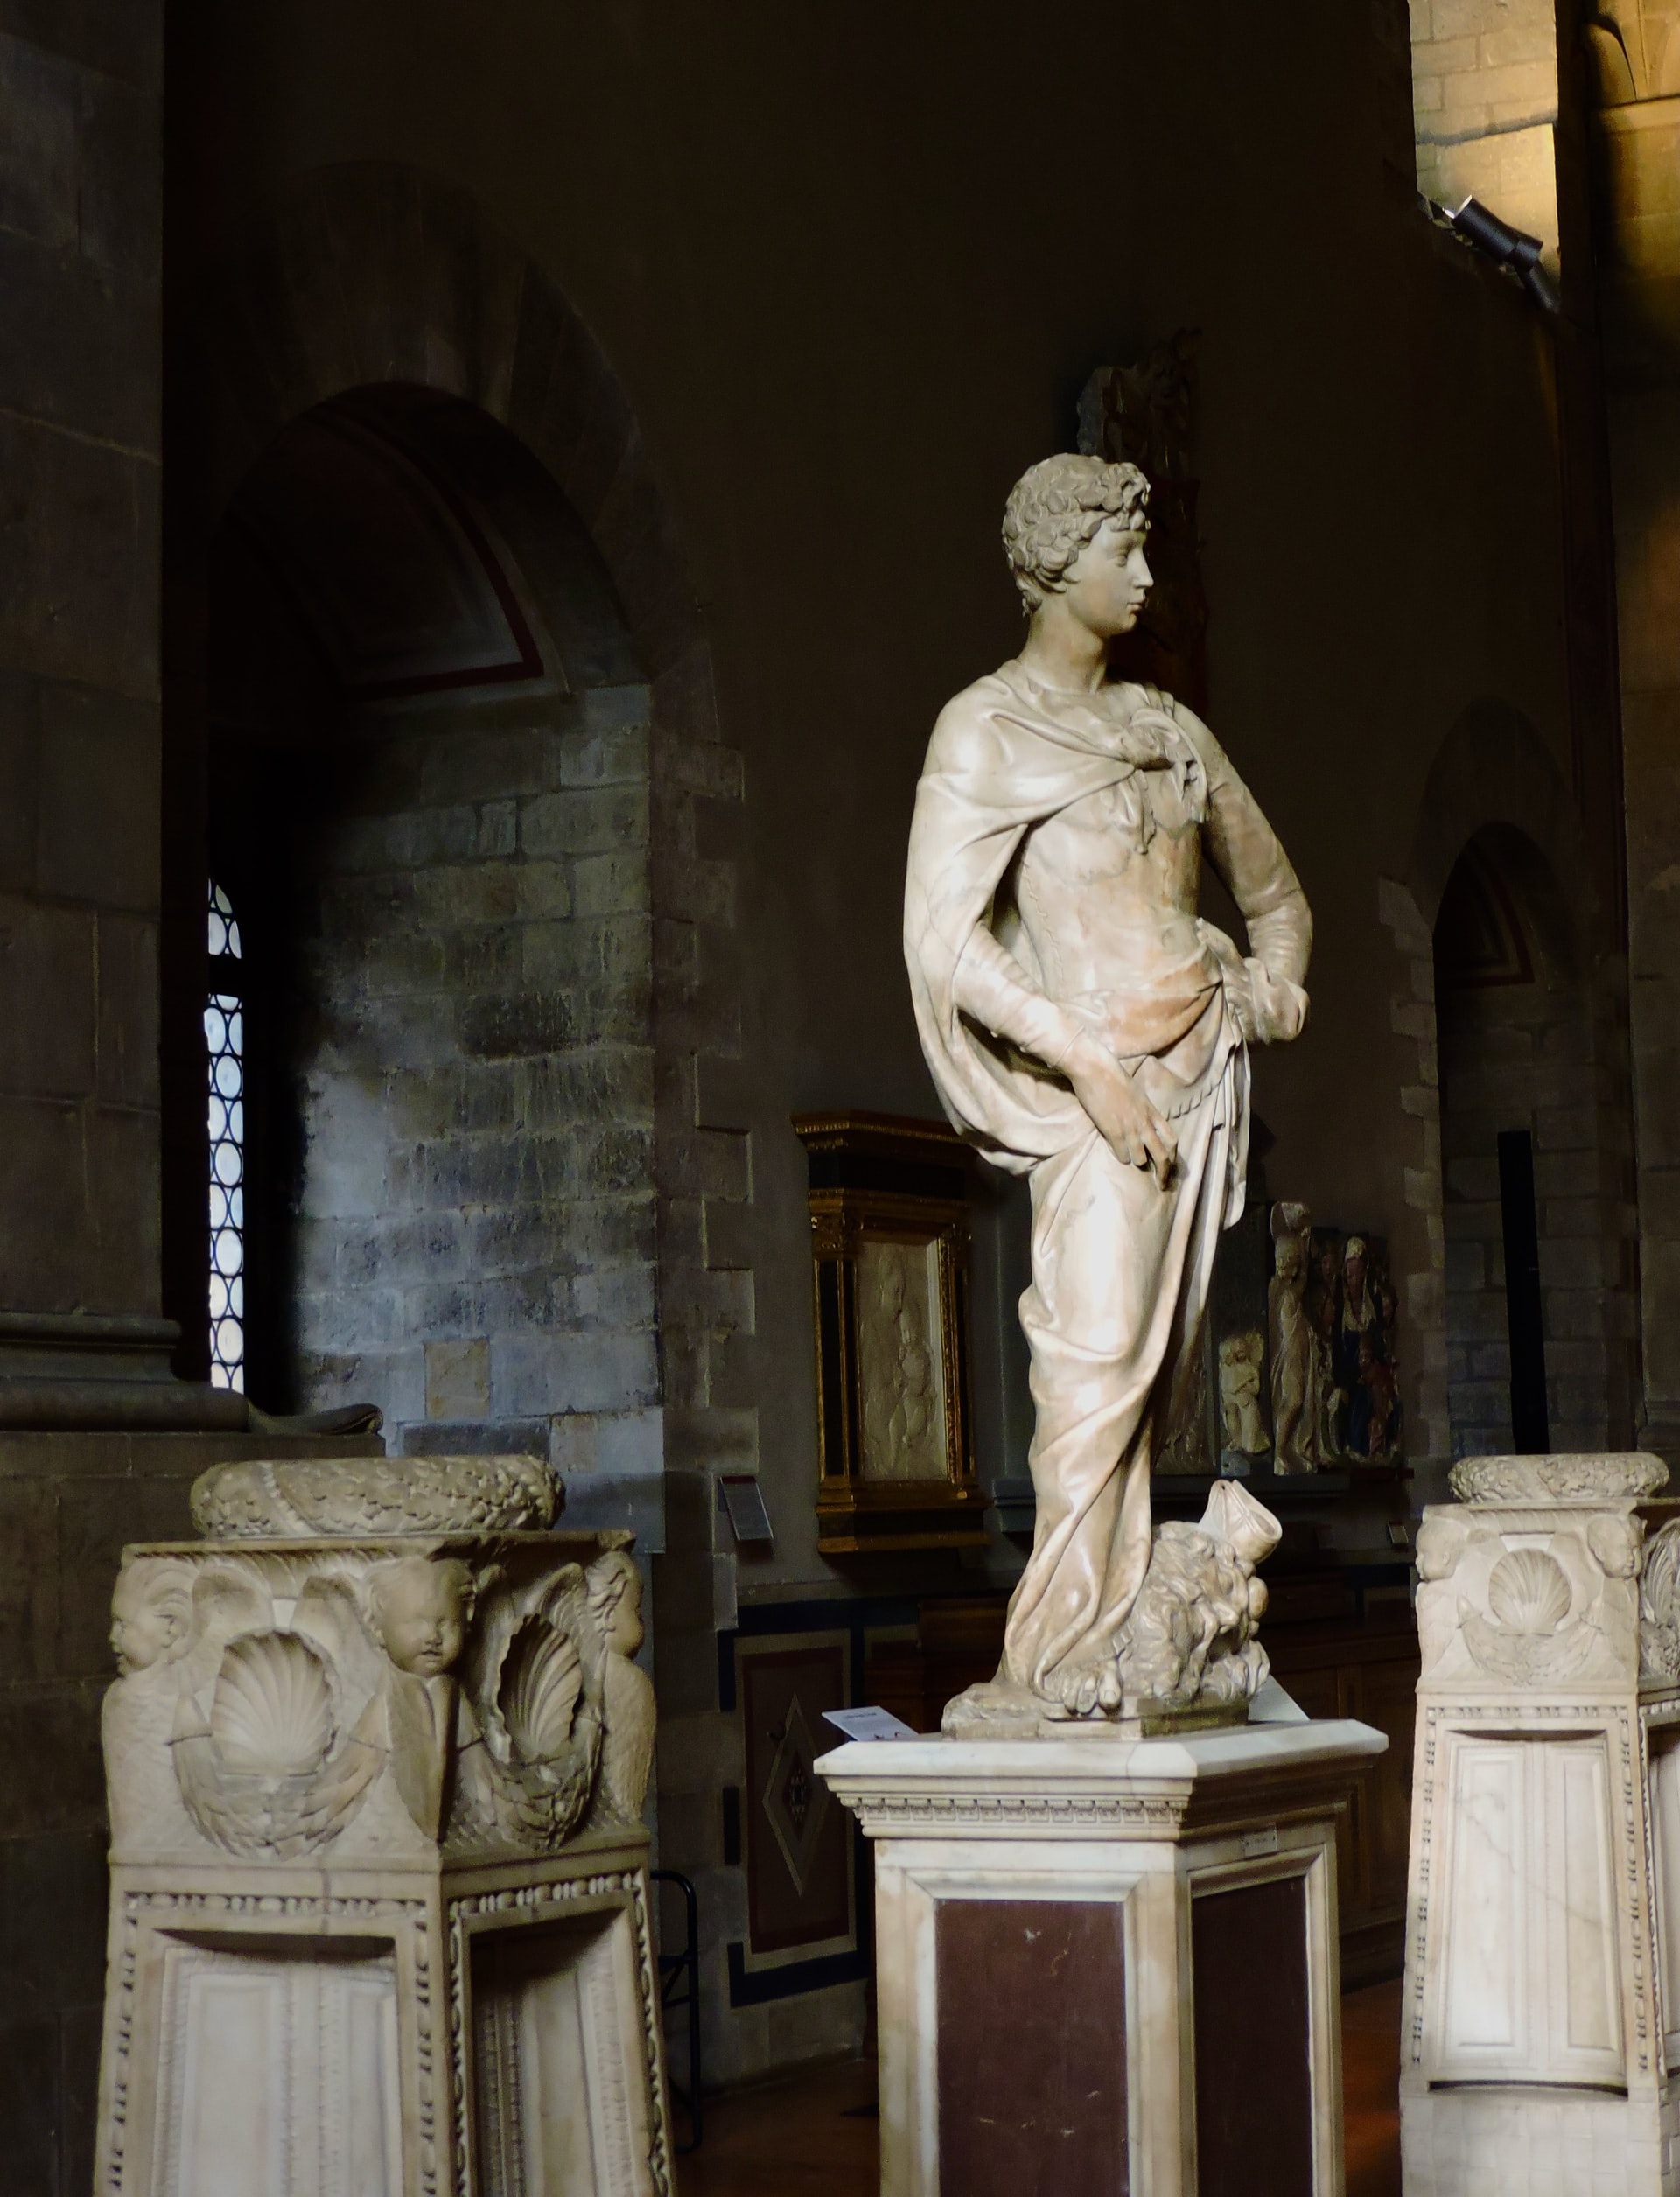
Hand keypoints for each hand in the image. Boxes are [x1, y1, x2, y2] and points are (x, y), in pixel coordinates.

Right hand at [1063, 1033, 1175, 1183]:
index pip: (1172, 1139)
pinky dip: (1121, 1157)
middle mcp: (1145, 1122)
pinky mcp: (1113, 1132)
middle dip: (1163, 1173)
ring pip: (1142, 1158)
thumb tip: (1143, 1124)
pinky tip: (1118, 1154)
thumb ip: (1142, 1111)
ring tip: (1131, 1159)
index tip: (1170, 1168)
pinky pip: (1122, 1155)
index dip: (1173, 1157)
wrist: (1096, 1070)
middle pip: (1162, 1155)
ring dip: (1137, 1161)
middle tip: (1161, 1184)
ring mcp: (1130, 1128)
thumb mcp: (1136, 1094)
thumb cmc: (1113, 1077)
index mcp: (1152, 1112)